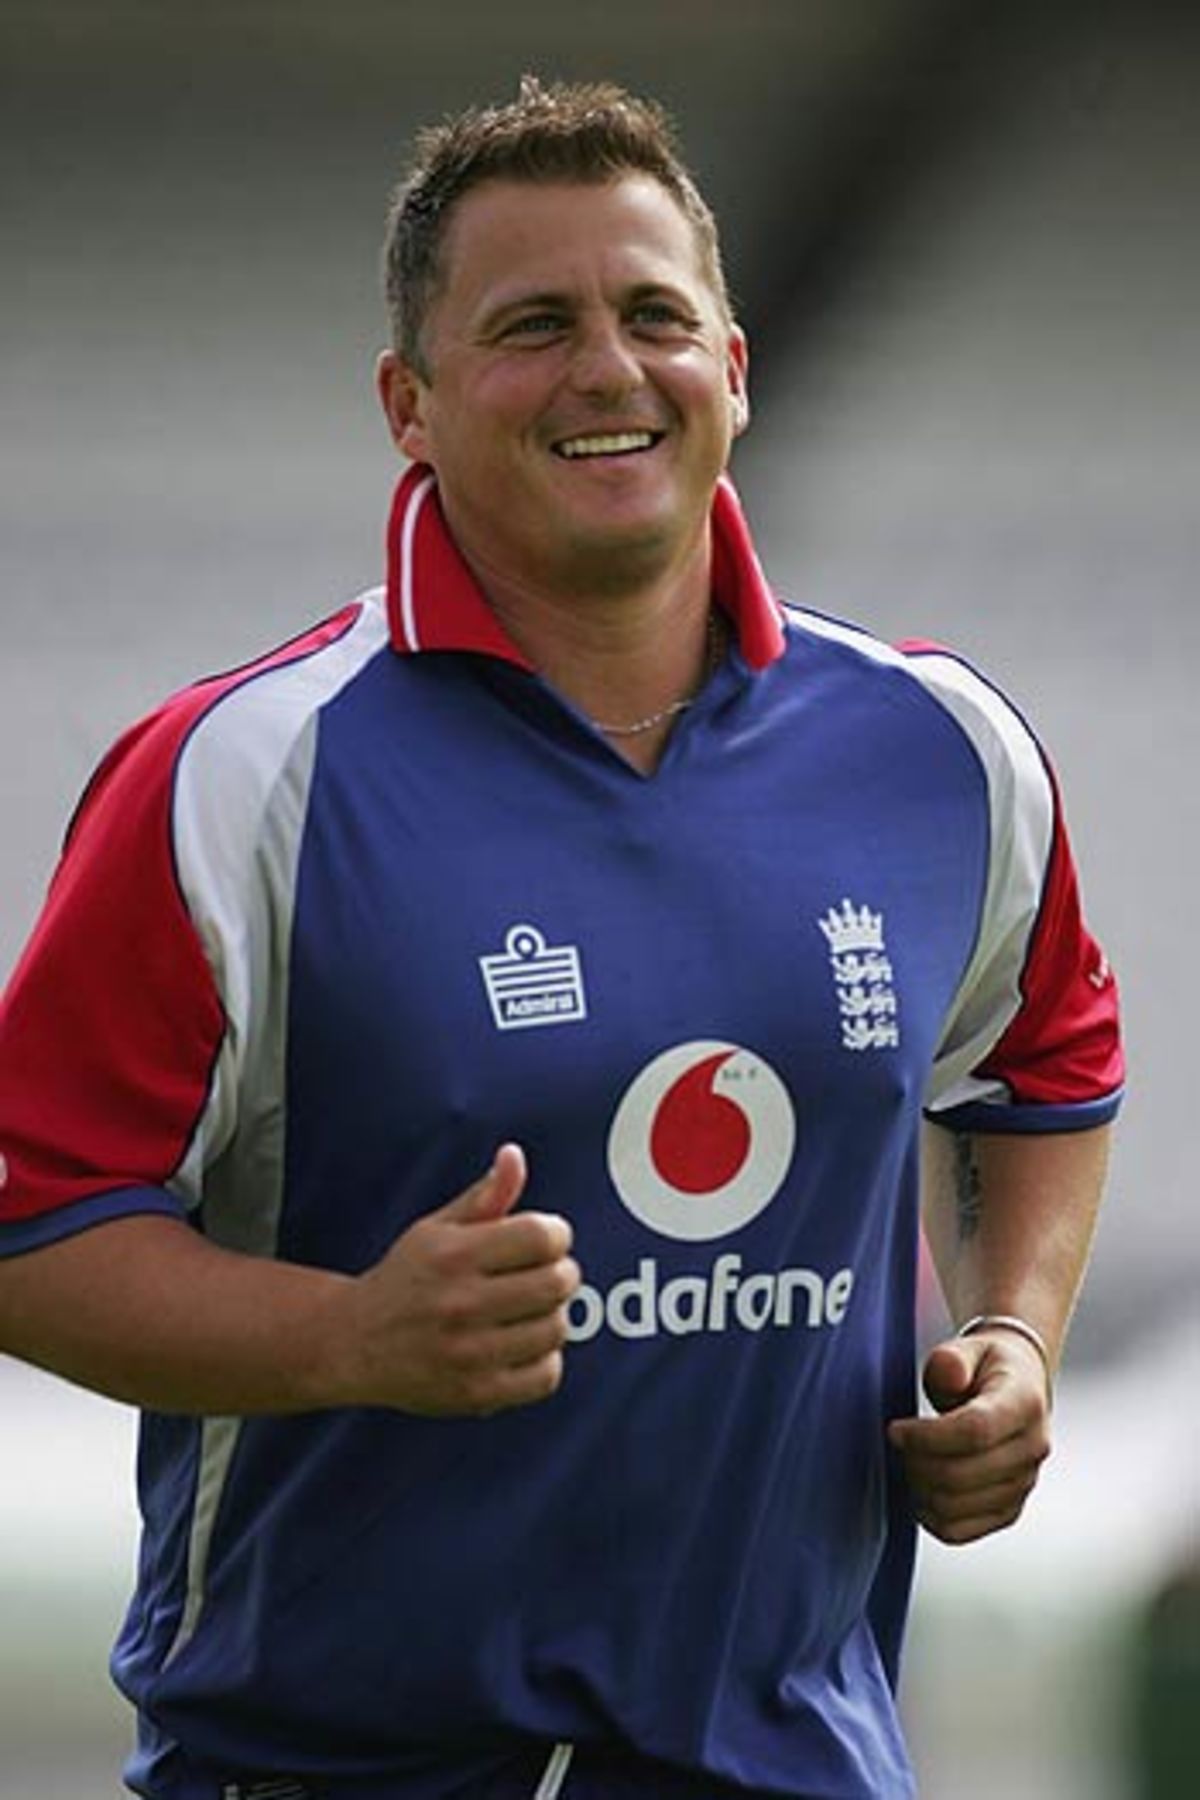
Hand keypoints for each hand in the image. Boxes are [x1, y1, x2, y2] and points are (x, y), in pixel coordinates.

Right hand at [341, 1144, 580, 1416]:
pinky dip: (546, 1360)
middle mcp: (459, 1303)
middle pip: (557, 1282)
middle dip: (561, 1272)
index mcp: (453, 1255)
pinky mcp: (475, 1393)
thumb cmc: (405, 1278)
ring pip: (556, 1328)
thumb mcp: (437, 1229)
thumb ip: (484, 1195)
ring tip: (533, 1309)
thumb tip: (514, 1156)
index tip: (546, 1239)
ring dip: (554, 1316)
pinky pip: (546, 1376)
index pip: (541, 1236)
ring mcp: (468, 1353)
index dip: (556, 1234)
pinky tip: (524, 1345)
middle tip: (545, 1273)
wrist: (354, 1344)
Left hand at [887, 1329, 1051, 1543]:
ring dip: (919, 1490)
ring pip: (957, 1508)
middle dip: (915, 1463)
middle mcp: (1033, 1447)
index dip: (926, 1436)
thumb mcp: (969, 1348)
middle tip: (897, 1445)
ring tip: (908, 1462)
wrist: (1019, 1386)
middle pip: (961, 1475)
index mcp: (1025, 1402)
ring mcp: (1024, 1483)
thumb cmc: (987, 1366)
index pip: (975, 1431)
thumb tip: (948, 1373)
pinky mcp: (1009, 1509)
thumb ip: (952, 1359)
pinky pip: (961, 1531)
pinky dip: (930, 1516)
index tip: (895, 1429)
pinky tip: (919, 1488)